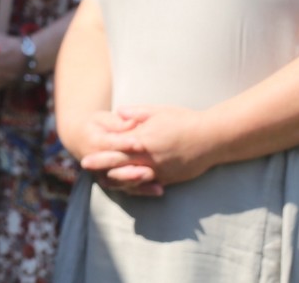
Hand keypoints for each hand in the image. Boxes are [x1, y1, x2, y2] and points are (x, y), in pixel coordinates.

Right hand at [72, 110, 162, 195]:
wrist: (79, 138)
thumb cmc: (96, 125)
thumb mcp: (103, 118)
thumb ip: (118, 122)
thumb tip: (133, 122)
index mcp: (93, 141)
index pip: (109, 144)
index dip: (124, 144)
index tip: (139, 144)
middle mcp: (95, 161)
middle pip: (113, 167)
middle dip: (130, 169)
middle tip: (148, 170)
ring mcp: (102, 172)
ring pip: (119, 181)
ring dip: (136, 181)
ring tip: (152, 178)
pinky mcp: (111, 181)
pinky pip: (126, 188)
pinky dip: (142, 190)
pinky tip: (158, 189)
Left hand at [79, 104, 216, 191]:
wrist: (213, 138)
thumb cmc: (185, 121)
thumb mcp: (159, 112)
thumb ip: (137, 113)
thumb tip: (118, 113)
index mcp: (145, 140)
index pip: (117, 148)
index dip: (101, 152)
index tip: (85, 153)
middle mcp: (151, 158)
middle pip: (121, 165)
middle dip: (102, 165)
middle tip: (85, 166)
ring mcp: (161, 170)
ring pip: (133, 179)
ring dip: (116, 179)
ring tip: (102, 178)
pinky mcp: (170, 178)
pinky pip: (149, 185)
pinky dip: (136, 186)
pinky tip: (126, 186)